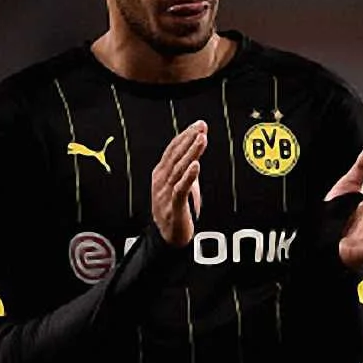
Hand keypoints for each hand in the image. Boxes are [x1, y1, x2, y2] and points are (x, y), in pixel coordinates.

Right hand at [152, 120, 206, 245]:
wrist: (167, 238)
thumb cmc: (173, 211)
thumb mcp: (178, 184)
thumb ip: (185, 169)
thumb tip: (195, 153)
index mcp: (161, 173)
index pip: (172, 150)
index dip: (185, 136)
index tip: (198, 125)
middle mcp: (161, 181)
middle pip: (175, 156)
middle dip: (189, 139)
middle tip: (201, 127)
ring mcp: (165, 194)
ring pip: (179, 169)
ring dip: (191, 153)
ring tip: (201, 140)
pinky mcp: (173, 207)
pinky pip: (180, 189)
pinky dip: (188, 177)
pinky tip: (196, 166)